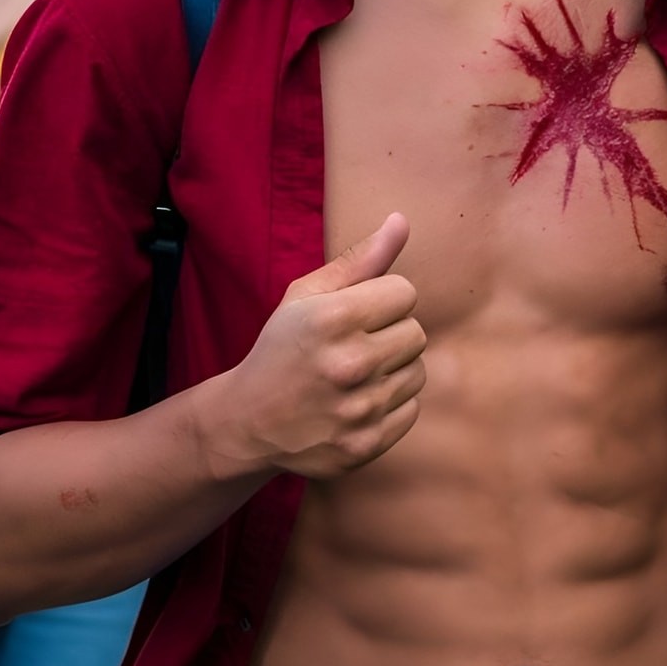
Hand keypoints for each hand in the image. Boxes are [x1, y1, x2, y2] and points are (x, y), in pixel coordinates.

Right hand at [211, 213, 424, 477]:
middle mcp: (350, 364)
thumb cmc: (282, 347)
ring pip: (417, 371)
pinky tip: (357, 401)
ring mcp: (360, 409)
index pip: (405, 292)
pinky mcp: (367, 444)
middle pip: (417, 331)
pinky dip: (390, 404)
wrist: (248, 421)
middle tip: (353, 345)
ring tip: (355, 374)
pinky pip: (412, 408)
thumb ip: (360, 259)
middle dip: (389, 333)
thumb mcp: (307, 295)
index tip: (355, 314)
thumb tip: (401, 220)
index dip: (382, 299)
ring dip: (393, 368)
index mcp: (334, 319)